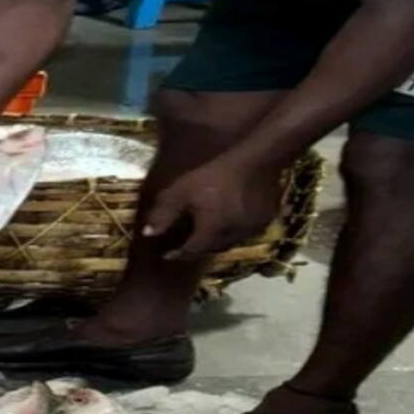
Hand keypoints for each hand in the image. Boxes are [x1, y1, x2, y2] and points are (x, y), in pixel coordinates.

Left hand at [140, 157, 286, 260]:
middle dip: (196, 249)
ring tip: (205, 236)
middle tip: (185, 246)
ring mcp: (252, 230)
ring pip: (230, 243)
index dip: (178, 253)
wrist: (259, 157)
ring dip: (216, 242)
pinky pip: (246, 233)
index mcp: (211, 231)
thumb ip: (164, 213)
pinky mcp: (266, 221)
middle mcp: (233, 237)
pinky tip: (228, 223)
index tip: (167, 255)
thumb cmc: (216, 173)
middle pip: (211, 249)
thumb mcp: (183, 190)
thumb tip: (147, 234)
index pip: (191, 250)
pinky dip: (234, 232)